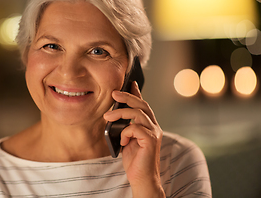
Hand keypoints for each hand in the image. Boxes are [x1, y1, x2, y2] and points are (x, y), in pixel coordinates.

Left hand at [104, 81, 164, 197]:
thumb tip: (114, 115)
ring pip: (138, 113)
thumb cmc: (134, 160)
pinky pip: (136, 128)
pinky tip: (123, 141)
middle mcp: (153, 127)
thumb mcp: (126, 139)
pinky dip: (126, 132)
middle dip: (127, 96)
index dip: (136, 93)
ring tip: (107, 116)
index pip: (143, 105)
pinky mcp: (152, 140)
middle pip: (142, 105)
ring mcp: (154, 133)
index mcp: (148, 125)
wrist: (142, 178)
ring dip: (120, 113)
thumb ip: (125, 127)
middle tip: (113, 93)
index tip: (129, 83)